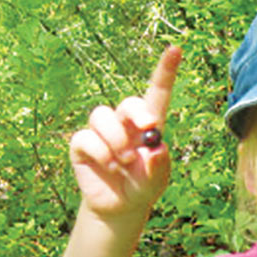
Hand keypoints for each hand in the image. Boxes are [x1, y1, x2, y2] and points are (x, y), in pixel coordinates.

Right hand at [70, 46, 181, 219]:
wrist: (119, 207)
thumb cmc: (143, 187)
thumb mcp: (156, 180)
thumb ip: (159, 166)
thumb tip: (154, 149)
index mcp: (149, 125)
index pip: (157, 93)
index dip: (165, 71)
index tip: (175, 49)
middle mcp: (124, 123)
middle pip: (128, 102)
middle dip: (138, 112)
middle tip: (148, 128)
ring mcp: (101, 131)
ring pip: (102, 116)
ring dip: (116, 140)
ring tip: (124, 162)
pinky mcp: (81, 144)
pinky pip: (86, 138)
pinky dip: (100, 154)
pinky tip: (110, 167)